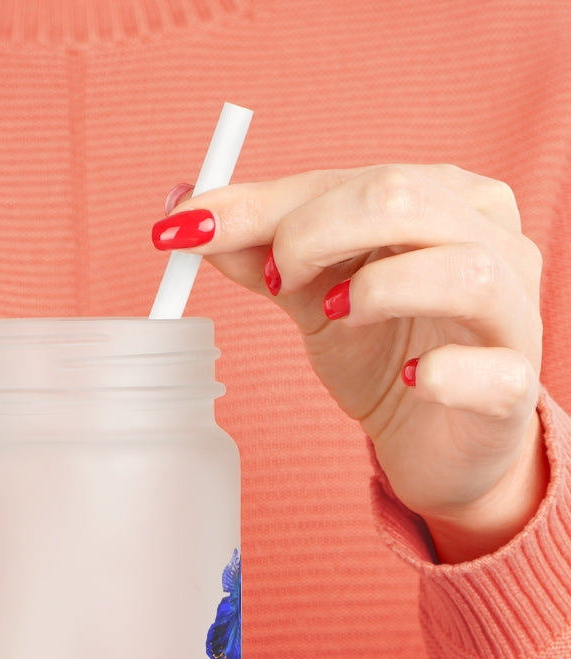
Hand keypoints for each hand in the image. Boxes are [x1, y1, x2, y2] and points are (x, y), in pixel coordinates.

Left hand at [155, 165, 546, 561]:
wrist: (434, 439)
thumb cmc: (381, 351)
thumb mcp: (311, 295)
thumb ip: (258, 252)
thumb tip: (184, 211)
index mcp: (440, 199)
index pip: (347, 180)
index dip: (262, 205)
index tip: (187, 229)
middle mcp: (490, 239)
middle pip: (403, 199)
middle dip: (313, 233)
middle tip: (274, 281)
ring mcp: (513, 312)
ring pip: (463, 270)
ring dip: (377, 290)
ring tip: (333, 316)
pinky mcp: (514, 385)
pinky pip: (491, 370)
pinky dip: (443, 373)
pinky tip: (410, 380)